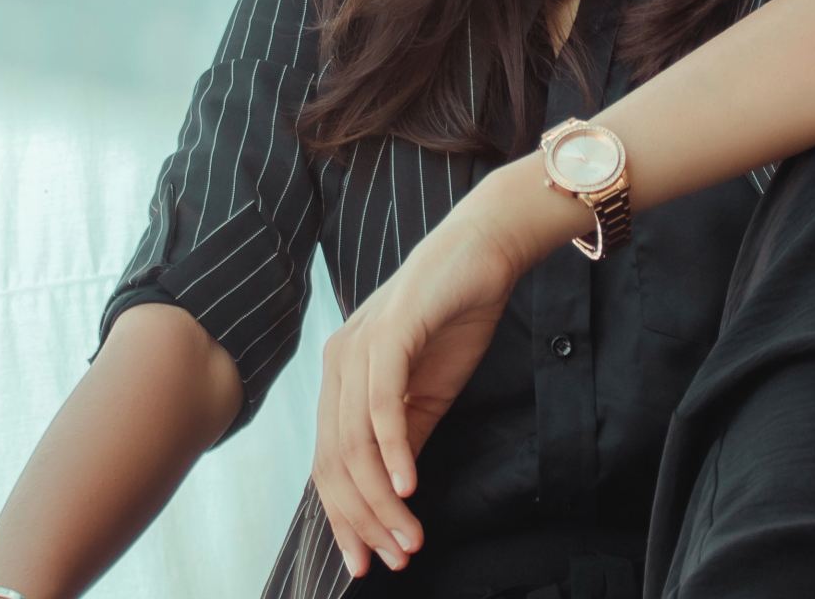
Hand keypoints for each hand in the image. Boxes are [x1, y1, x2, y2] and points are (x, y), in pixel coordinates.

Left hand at [312, 209, 526, 578]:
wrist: (484, 251)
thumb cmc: (455, 316)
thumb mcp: (428, 394)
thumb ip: (404, 439)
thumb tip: (392, 496)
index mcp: (342, 378)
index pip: (331, 464)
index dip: (346, 519)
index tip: (369, 562)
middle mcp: (338, 363)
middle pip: (335, 462)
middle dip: (363, 520)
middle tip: (395, 558)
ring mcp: (358, 347)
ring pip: (356, 442)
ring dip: (381, 499)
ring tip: (408, 537)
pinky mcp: (389, 333)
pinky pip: (381, 404)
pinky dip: (392, 451)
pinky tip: (408, 486)